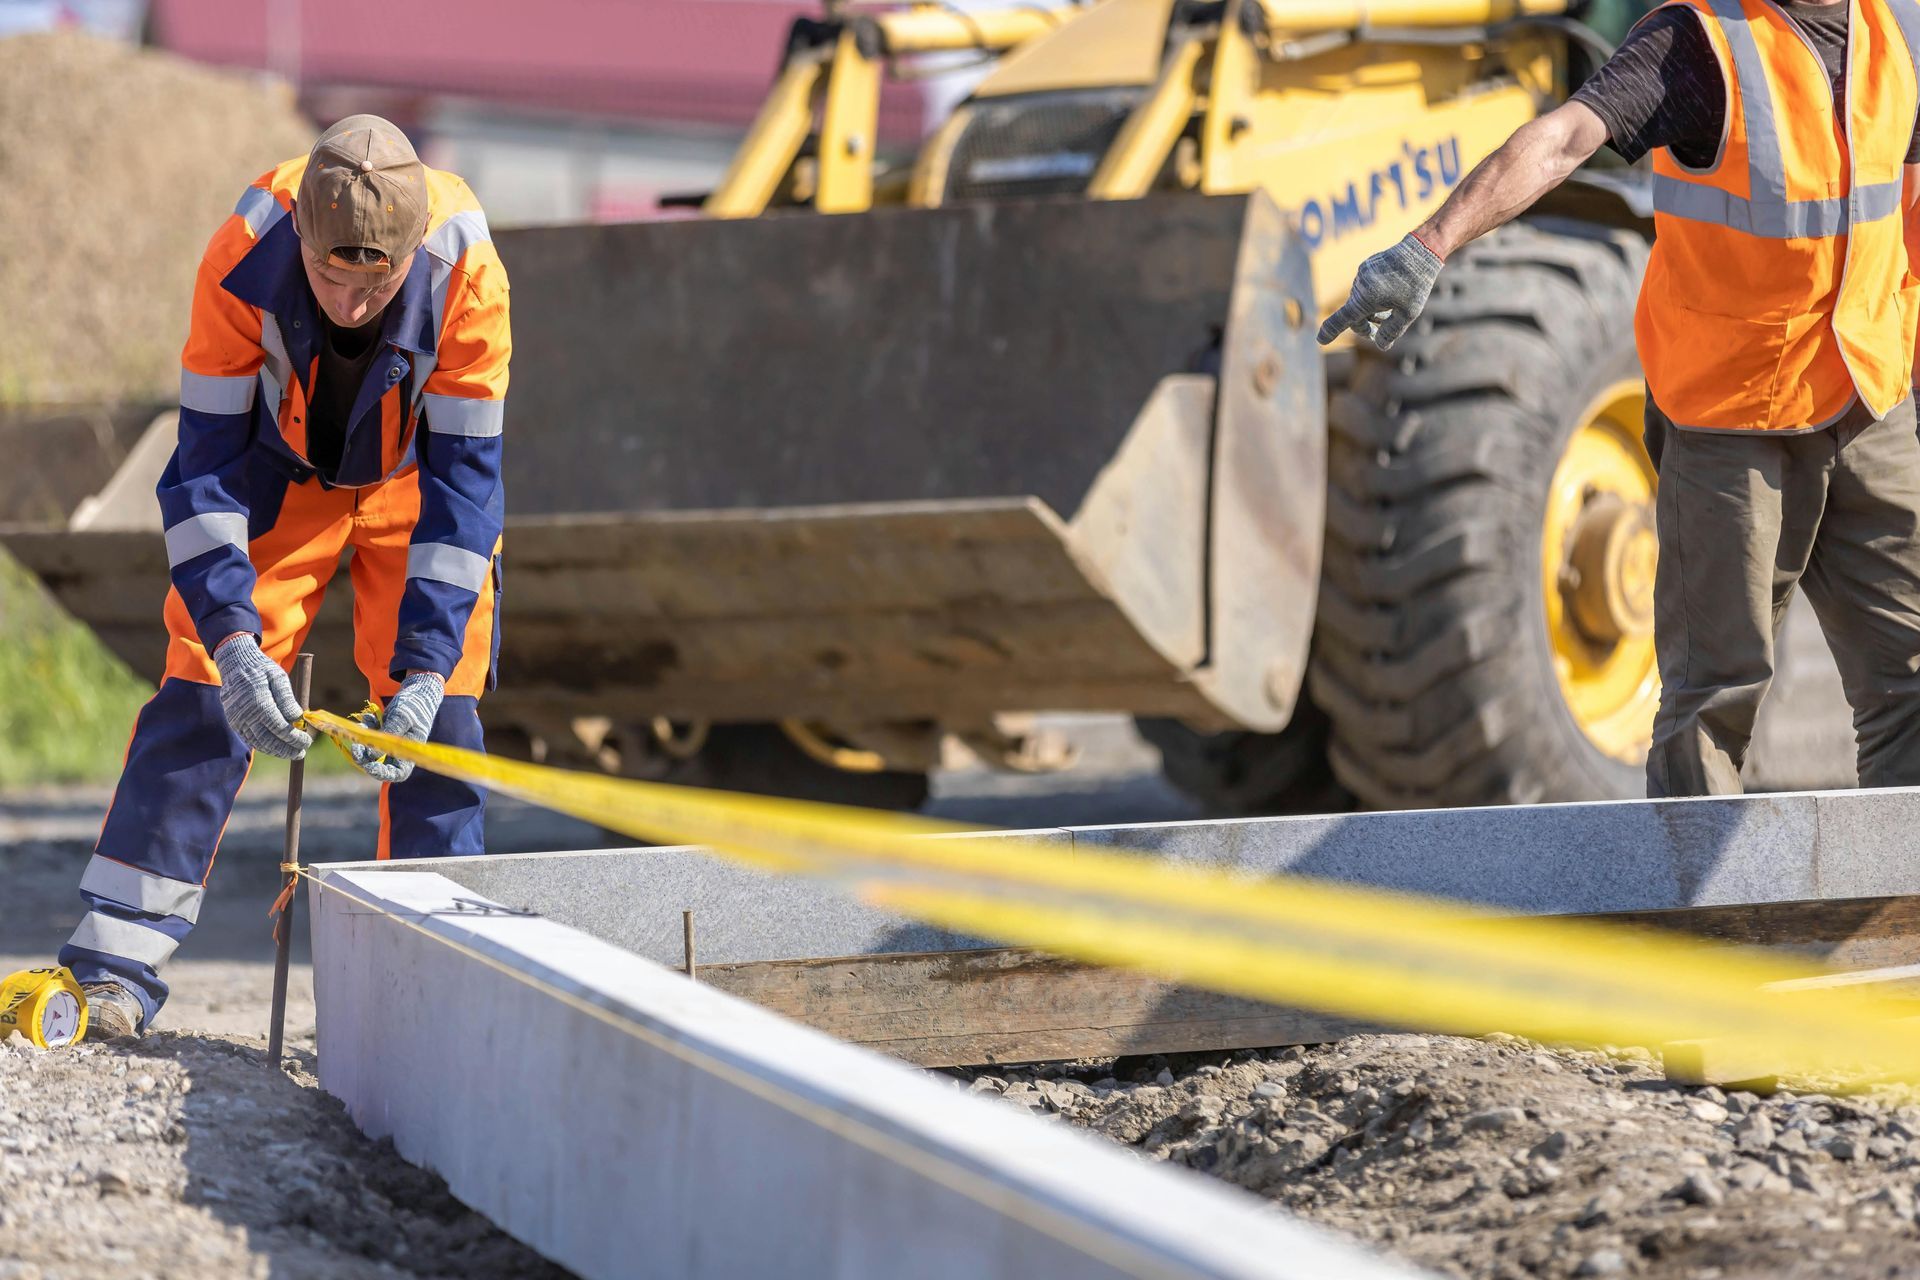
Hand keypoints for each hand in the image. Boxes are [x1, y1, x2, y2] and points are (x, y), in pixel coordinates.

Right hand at [212, 634, 311, 759]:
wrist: (235, 664)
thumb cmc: (262, 669)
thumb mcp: (279, 677)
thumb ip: (287, 699)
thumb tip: (298, 718)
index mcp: (259, 701)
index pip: (279, 727)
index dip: (294, 737)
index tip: (307, 741)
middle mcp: (245, 713)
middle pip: (268, 739)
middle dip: (287, 749)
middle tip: (302, 753)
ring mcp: (237, 719)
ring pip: (258, 742)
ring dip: (276, 751)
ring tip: (292, 753)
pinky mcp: (234, 722)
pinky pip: (250, 739)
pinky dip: (264, 746)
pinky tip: (276, 748)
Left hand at [347, 671, 444, 783]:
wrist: (418, 693)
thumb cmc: (413, 706)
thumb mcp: (401, 717)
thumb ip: (387, 735)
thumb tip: (371, 754)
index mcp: (410, 752)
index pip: (398, 773)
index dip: (382, 773)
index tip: (368, 765)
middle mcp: (400, 752)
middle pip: (381, 765)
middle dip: (365, 757)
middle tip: (356, 747)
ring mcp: (391, 744)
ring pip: (371, 752)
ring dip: (363, 741)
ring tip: (365, 723)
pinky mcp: (385, 735)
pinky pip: (370, 739)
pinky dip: (367, 729)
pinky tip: (369, 718)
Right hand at [1316, 232, 1444, 350]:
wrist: (1420, 250)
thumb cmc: (1416, 284)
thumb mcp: (1408, 313)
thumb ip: (1392, 332)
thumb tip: (1381, 345)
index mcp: (1365, 300)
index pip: (1341, 320)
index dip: (1330, 332)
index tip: (1320, 340)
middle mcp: (1358, 287)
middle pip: (1353, 315)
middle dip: (1365, 326)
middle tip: (1381, 333)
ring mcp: (1361, 275)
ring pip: (1359, 301)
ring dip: (1371, 311)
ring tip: (1392, 309)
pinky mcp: (1366, 267)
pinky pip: (1364, 288)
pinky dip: (1373, 297)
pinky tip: (1391, 293)